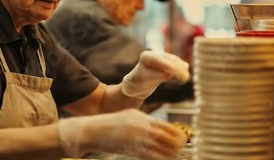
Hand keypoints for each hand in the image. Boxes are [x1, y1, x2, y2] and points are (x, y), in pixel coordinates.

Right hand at [58, 109, 186, 159]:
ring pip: (163, 149)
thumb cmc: (109, 126)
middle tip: (180, 150)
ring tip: (174, 157)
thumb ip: (144, 123)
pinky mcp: (132, 148)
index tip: (182, 140)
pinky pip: (152, 157)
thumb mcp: (128, 118)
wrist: (91, 131)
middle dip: (177, 146)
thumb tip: (160, 131)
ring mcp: (137, 137)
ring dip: (171, 155)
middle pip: (168, 138)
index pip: (167, 126)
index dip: (177, 135)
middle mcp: (142, 126)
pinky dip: (160, 159)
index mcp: (141, 118)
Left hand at [122, 51, 189, 98]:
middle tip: (186, 78)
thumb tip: (168, 74)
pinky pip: (176, 62)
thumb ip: (156, 76)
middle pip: (170, 60)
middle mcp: (154, 53)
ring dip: (182, 68)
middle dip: (179, 68)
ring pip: (175, 61)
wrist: (136, 84)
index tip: (181, 76)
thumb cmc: (139, 83)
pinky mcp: (166, 61)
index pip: (162, 61)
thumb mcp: (146, 80)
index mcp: (147, 56)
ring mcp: (160, 56)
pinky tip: (184, 74)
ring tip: (185, 78)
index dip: (173, 68)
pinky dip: (181, 67)